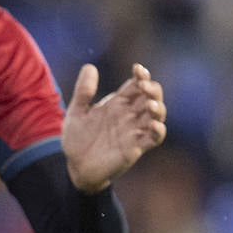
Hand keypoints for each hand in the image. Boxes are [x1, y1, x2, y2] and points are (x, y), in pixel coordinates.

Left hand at [61, 63, 166, 192]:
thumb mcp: (76, 113)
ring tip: (150, 104)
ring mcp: (134, 131)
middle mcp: (129, 115)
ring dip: (158, 108)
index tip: (137, 69)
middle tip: (144, 85)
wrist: (75, 166)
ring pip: (156, 116)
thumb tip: (89, 66)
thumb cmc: (77, 139)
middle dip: (152, 89)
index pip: (135, 85)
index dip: (141, 76)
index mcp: (117, 103)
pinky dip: (158, 131)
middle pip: (151, 97)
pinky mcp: (136, 147)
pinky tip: (154, 124)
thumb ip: (83, 92)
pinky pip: (154, 138)